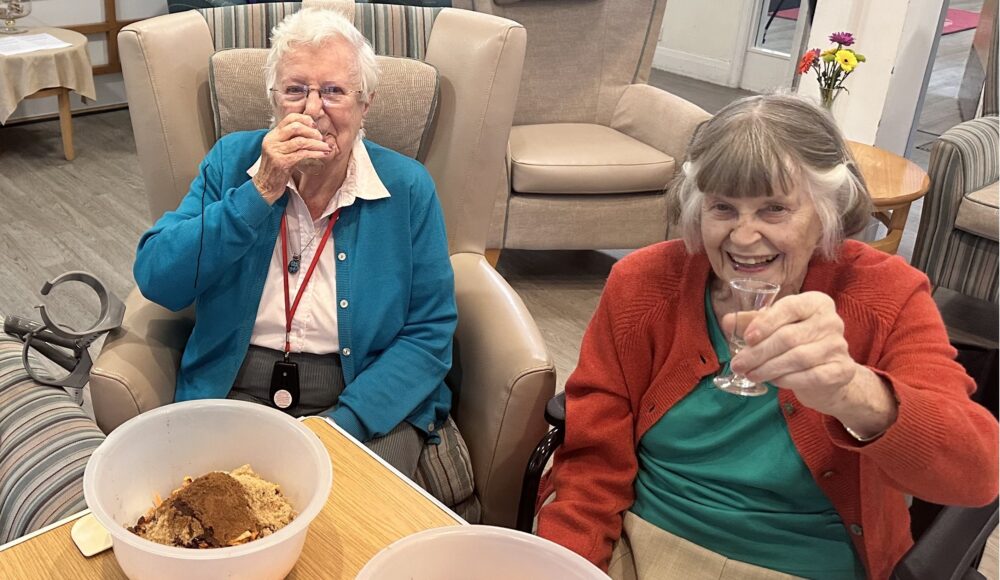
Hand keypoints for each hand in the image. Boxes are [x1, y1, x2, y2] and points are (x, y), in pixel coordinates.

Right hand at [253, 113, 331, 202]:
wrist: (265, 186)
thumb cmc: (277, 170)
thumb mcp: (283, 151)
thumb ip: (292, 141)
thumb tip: (313, 133)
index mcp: (273, 135)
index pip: (289, 118)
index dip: (305, 119)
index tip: (315, 126)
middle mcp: (272, 140)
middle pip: (295, 127)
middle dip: (312, 131)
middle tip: (321, 138)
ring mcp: (276, 151)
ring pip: (301, 141)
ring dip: (317, 144)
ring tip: (326, 147)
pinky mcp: (281, 162)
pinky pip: (302, 154)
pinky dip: (315, 153)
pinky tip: (323, 154)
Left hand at [724, 292, 856, 414]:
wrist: (830, 375)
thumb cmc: (798, 344)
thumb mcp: (777, 327)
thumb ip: (753, 322)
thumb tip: (727, 321)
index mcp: (815, 303)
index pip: (789, 308)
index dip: (766, 323)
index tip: (747, 338)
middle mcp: (831, 321)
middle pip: (789, 337)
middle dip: (758, 352)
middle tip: (738, 364)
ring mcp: (839, 346)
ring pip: (798, 358)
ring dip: (768, 368)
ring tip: (750, 374)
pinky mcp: (842, 370)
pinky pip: (810, 376)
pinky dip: (787, 379)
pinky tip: (773, 381)